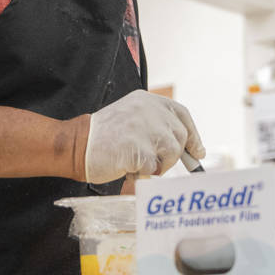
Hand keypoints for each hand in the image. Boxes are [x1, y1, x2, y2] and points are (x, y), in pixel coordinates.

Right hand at [83, 91, 204, 183]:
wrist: (76, 144)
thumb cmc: (105, 137)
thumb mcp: (132, 117)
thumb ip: (156, 124)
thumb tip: (189, 147)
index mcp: (147, 100)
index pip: (181, 114)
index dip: (193, 134)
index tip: (197, 151)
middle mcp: (148, 110)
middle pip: (179, 136)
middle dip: (172, 155)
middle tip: (154, 163)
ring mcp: (144, 128)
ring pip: (171, 154)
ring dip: (158, 165)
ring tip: (136, 163)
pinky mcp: (138, 149)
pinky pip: (154, 169)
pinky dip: (142, 174)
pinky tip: (126, 167)